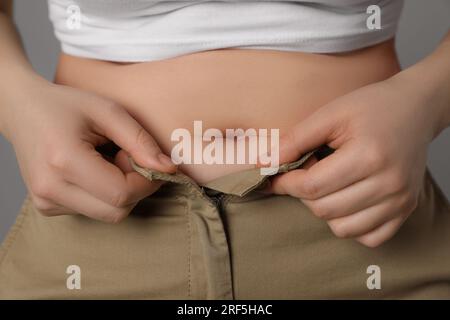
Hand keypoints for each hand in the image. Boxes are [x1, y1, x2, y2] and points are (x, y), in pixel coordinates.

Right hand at [3, 79, 175, 222]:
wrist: (22, 111)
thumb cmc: (65, 106)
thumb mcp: (108, 111)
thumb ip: (140, 140)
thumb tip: (169, 168)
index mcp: (64, 161)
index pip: (122, 193)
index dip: (146, 180)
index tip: (146, 158)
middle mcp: (51, 189)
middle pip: (117, 211)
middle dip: (135, 188)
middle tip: (125, 157)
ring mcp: (46, 202)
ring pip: (108, 215)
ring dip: (120, 192)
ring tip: (107, 161)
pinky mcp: (47, 207)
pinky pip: (93, 211)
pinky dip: (104, 195)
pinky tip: (93, 170)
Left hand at [268, 77, 438, 246]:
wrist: (414, 109)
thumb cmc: (370, 108)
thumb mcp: (330, 114)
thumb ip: (296, 140)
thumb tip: (263, 164)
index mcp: (369, 156)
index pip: (312, 187)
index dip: (285, 183)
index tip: (274, 176)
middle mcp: (390, 184)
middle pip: (324, 210)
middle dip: (303, 194)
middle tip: (307, 172)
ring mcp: (401, 200)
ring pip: (343, 229)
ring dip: (324, 211)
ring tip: (328, 185)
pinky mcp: (407, 209)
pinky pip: (369, 238)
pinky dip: (350, 225)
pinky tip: (346, 201)